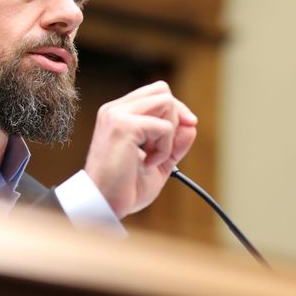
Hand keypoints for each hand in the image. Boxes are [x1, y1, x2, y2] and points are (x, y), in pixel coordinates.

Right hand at [83, 81, 197, 218]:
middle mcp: (115, 109)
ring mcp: (117, 114)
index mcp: (118, 113)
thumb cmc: (125, 187)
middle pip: (163, 91)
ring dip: (170, 135)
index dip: (174, 111)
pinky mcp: (124, 126)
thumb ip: (175, 142)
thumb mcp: (158, 160)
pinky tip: (148, 164)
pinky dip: (165, 149)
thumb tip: (191, 124)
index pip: (155, 93)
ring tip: (153, 157)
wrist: (104, 204)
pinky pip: (165, 127)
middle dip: (176, 118)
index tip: (180, 135)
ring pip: (166, 102)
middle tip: (166, 148)